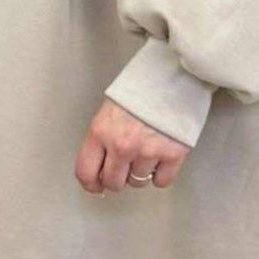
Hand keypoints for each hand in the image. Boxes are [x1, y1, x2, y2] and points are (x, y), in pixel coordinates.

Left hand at [74, 98, 190, 193]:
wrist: (173, 74)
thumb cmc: (140, 88)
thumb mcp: (110, 109)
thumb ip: (102, 138)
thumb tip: (101, 167)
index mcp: (101, 131)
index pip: (85, 172)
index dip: (91, 183)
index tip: (97, 185)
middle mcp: (122, 145)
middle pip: (113, 183)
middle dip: (118, 177)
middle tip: (125, 165)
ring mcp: (148, 151)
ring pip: (138, 182)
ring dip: (141, 171)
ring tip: (147, 150)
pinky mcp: (173, 154)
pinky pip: (161, 181)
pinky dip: (161, 173)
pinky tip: (161, 157)